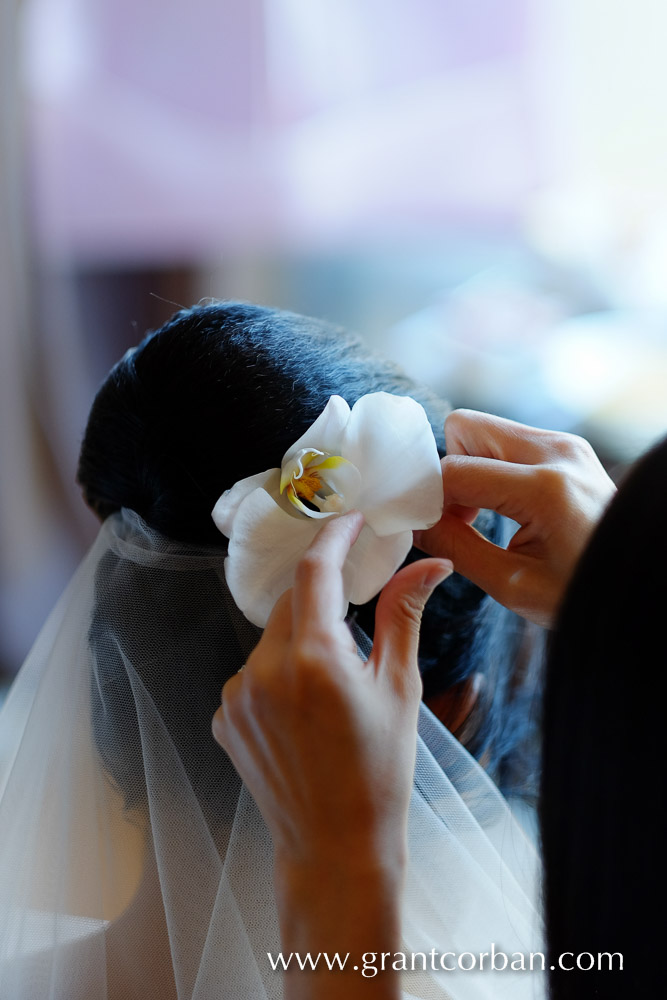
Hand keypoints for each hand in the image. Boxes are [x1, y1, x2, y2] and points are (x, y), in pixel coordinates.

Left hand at [212, 512, 451, 999]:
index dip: (333, 537)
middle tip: (354, 606)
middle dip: (322, 595)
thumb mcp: (399, 689)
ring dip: (300, 639)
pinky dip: (278, 673)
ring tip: (333, 684)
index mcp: (313, 660)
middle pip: (291, 602)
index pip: (315, 571)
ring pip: (271, 638)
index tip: (350, 521)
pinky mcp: (223, 718)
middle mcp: (263, 671)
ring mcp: (236, 696)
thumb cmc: (380, 772)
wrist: (336, 847)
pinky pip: (252, 673)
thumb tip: (430, 565)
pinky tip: (304, 710)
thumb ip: (402, 617)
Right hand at [415, 409, 615, 628]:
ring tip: (478, 518)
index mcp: (544, 489)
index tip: (417, 524)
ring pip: (486, 431)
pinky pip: (509, 442)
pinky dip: (492, 469)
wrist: (639, 582)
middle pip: (466, 427)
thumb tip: (413, 526)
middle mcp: (556, 452)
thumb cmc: (583, 593)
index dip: (424, 496)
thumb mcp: (513, 585)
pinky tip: (500, 508)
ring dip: (470, 469)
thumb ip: (457, 549)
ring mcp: (566, 445)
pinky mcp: (569, 449)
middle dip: (448, 470)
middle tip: (454, 517)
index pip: (454, 471)